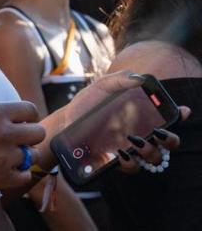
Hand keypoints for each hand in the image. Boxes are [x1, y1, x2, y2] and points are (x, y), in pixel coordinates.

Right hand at [0, 101, 46, 195]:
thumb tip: (21, 117)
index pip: (31, 110)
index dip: (28, 118)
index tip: (22, 125)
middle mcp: (2, 132)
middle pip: (39, 133)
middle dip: (29, 137)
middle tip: (16, 142)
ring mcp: (3, 156)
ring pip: (34, 156)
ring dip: (24, 156)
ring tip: (5, 157)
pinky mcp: (2, 178)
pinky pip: (25, 176)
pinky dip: (17, 174)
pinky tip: (1, 169)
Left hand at [51, 71, 189, 172]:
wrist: (64, 121)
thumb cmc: (86, 103)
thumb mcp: (100, 87)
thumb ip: (119, 80)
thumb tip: (138, 78)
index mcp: (141, 116)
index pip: (169, 118)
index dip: (179, 116)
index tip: (181, 111)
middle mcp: (141, 134)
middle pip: (170, 143)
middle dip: (170, 140)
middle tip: (158, 133)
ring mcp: (131, 150)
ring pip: (155, 158)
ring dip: (151, 151)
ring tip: (135, 141)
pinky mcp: (118, 162)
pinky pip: (133, 168)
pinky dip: (131, 162)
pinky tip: (121, 152)